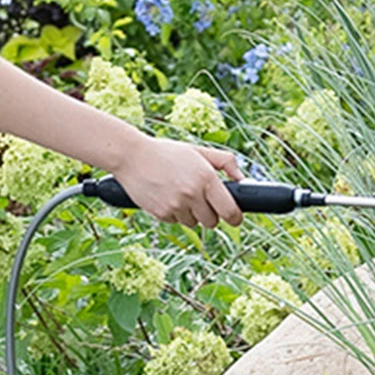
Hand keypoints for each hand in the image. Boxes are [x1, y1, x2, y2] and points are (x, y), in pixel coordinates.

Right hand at [112, 135, 244, 228]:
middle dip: (211, 215)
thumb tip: (242, 179)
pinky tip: (167, 197)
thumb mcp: (198, 151)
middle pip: (212, 222)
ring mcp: (176, 206)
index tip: (235, 218)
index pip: (230, 211)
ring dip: (191, 214)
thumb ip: (225, 162)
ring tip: (181, 195)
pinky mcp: (162, 214)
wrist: (132, 157)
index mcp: (206, 178)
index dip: (236, 218)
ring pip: (194, 223)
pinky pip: (176, 222)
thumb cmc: (167, 153)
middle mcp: (193, 194)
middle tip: (203, 202)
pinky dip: (175, 214)